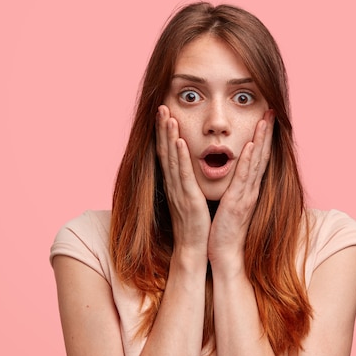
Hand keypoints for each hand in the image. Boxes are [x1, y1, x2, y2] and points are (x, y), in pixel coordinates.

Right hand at [155, 105, 210, 254]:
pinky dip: (180, 156)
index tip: (163, 113)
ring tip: (167, 116)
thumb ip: (187, 180)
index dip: (164, 132)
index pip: (167, 152)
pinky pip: (183, 174)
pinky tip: (179, 142)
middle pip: (165, 150)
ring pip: (172, 158)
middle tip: (160, 107)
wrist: (194, 248)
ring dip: (169, 136)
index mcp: (175, 182)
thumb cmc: (195, 223)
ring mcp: (179, 190)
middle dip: (162, 128)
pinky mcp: (188, 198)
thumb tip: (189, 166)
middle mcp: (173, 183)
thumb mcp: (189, 196)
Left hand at [208, 110, 274, 268]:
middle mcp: (251, 188)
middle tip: (271, 111)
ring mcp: (247, 195)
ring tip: (266, 119)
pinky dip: (249, 161)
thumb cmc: (223, 229)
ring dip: (261, 139)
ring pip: (257, 162)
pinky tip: (252, 145)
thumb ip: (234, 187)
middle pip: (262, 155)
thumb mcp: (231, 203)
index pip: (258, 157)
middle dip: (267, 132)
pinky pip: (244, 178)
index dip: (263, 137)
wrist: (223, 254)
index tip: (266, 118)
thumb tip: (232, 172)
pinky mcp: (238, 203)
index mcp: (248, 188)